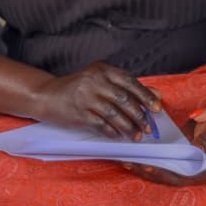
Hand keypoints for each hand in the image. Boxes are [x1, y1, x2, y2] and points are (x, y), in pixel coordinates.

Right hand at [33, 61, 162, 140]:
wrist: (47, 95)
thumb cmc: (79, 88)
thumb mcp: (102, 81)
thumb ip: (128, 87)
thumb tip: (156, 95)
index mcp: (103, 70)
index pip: (130, 82)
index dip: (146, 96)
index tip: (157, 109)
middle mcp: (95, 81)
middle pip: (123, 99)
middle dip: (139, 116)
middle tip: (148, 127)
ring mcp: (85, 97)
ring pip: (114, 114)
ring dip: (128, 127)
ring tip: (136, 136)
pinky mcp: (78, 113)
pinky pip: (100, 124)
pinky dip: (112, 131)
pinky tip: (118, 135)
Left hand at [121, 110, 205, 186]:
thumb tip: (198, 148)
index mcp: (205, 169)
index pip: (183, 177)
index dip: (165, 174)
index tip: (149, 167)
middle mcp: (194, 173)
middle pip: (168, 177)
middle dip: (147, 171)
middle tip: (130, 163)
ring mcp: (185, 168)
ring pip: (162, 173)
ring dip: (143, 168)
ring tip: (126, 160)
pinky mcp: (178, 162)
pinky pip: (161, 165)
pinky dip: (146, 162)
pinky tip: (132, 157)